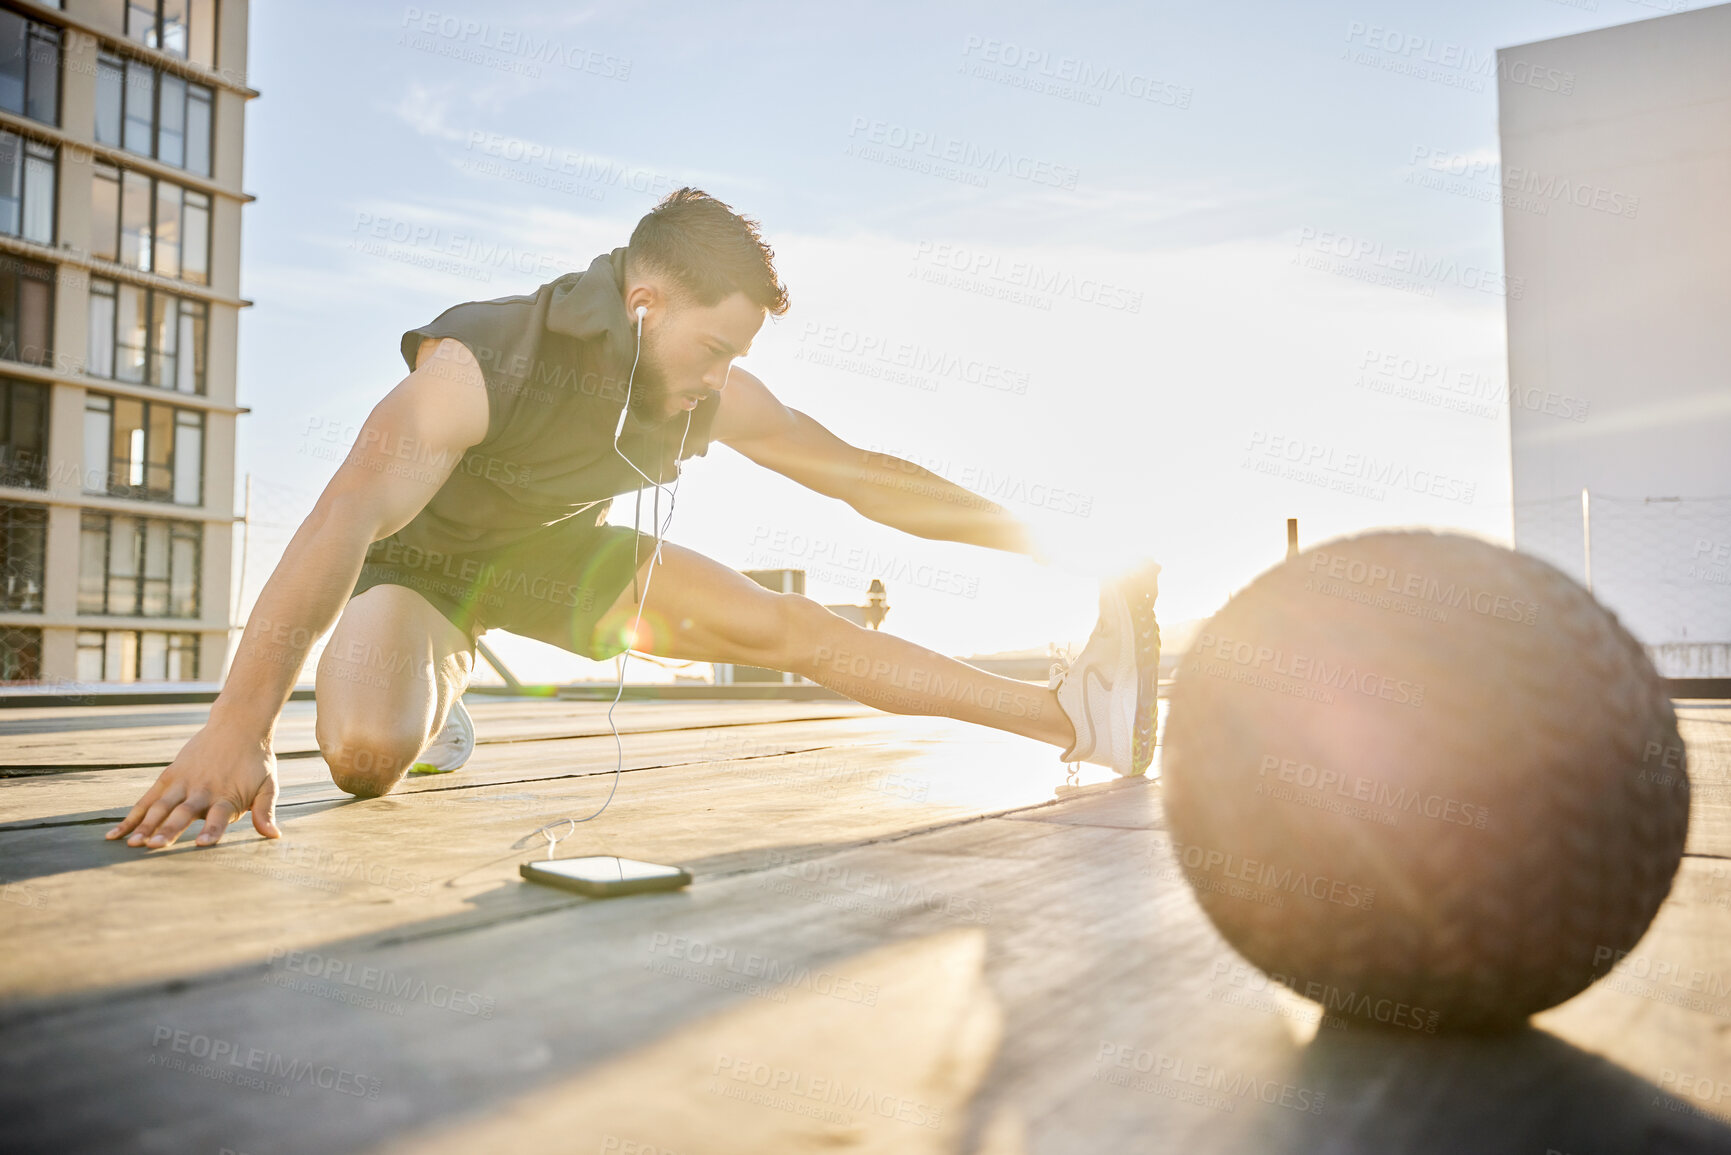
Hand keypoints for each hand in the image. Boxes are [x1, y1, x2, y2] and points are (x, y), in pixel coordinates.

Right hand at [106, 721, 281, 848]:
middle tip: (154, 846)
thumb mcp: (268, 784)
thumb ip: (266, 810)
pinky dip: (132, 816)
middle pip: (184, 812)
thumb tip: (274, 835)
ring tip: (132, 843)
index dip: (211, 830)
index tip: (202, 844)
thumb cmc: (255, 761)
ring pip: (161, 806)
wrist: (239, 725)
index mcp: (228, 796)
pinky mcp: (170, 776)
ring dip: (146, 825)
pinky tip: (116, 834)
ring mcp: (183, 782)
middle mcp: (203, 790)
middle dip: (169, 830)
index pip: (219, 816)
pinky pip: (147, 800)